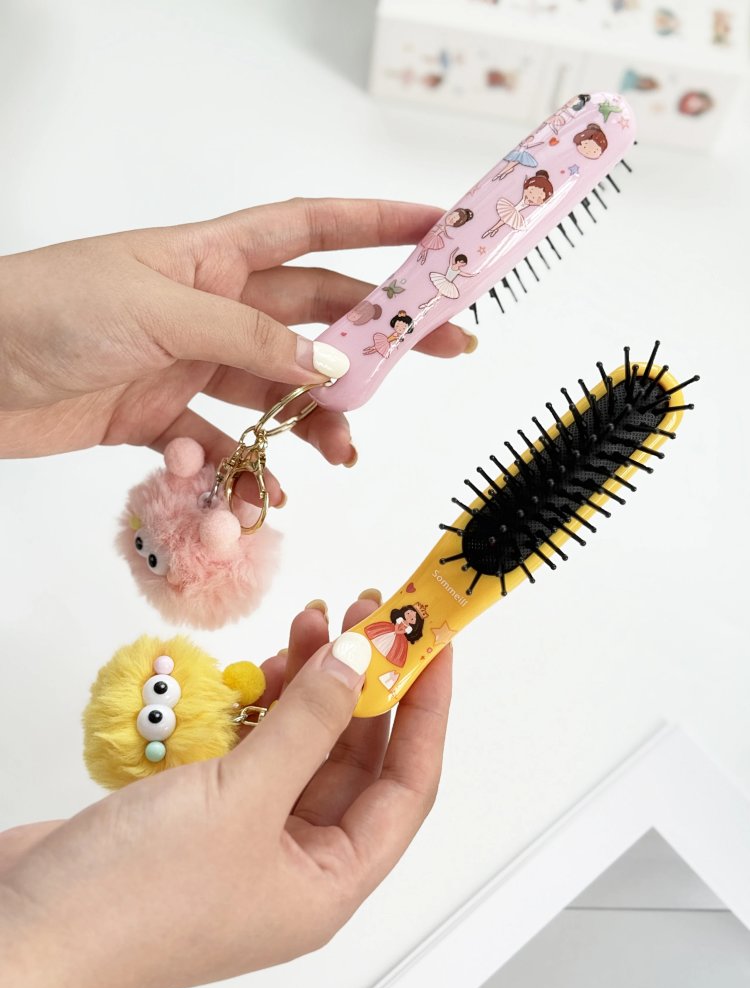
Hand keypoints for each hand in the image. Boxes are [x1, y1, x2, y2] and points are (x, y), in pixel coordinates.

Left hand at [0, 199, 472, 504]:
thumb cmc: (49, 310)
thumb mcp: (160, 309)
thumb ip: (250, 335)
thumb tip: (329, 364)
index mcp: (214, 258)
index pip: (314, 229)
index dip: (380, 224)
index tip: (440, 228)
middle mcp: (212, 308)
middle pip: (316, 319)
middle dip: (380, 337)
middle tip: (445, 350)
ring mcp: (189, 364)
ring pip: (277, 394)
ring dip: (313, 426)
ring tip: (340, 455)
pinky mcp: (160, 418)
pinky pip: (224, 446)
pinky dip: (241, 472)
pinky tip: (249, 493)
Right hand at [0, 593, 451, 987]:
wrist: (19, 932)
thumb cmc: (133, 897)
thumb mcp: (241, 800)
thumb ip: (309, 724)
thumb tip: (362, 661)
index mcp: (326, 882)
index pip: (406, 786)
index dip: (425, 710)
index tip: (431, 644)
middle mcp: (294, 860)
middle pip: (356, 757)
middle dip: (365, 683)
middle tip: (368, 613)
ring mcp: (246, 834)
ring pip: (304, 744)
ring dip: (314, 683)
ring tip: (315, 621)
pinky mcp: (203, 809)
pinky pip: (256, 745)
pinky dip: (266, 703)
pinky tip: (269, 665)